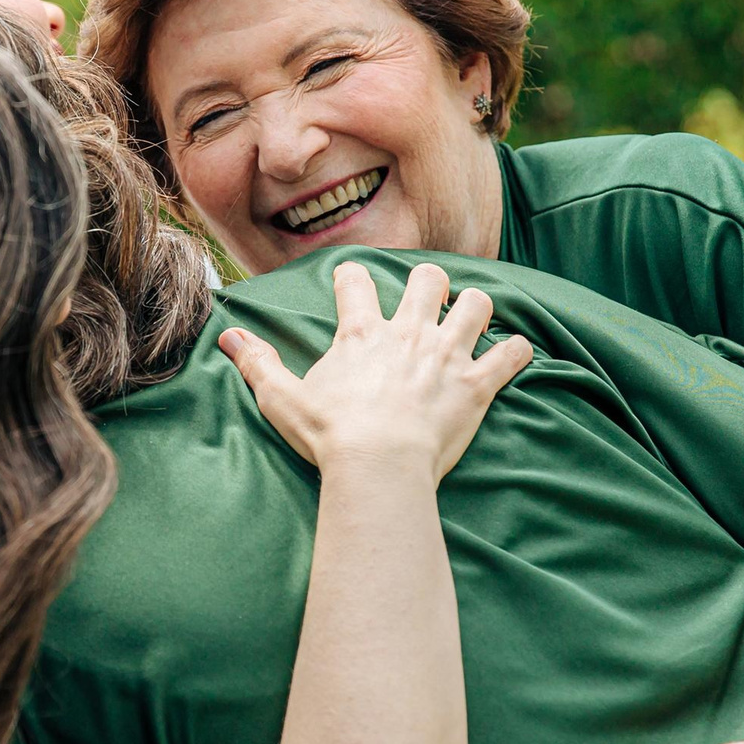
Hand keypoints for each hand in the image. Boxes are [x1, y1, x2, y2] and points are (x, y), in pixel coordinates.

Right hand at [220, 260, 530, 482]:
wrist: (378, 466)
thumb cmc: (328, 435)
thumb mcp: (281, 398)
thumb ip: (256, 363)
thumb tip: (227, 336)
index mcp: (361, 332)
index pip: (356, 280)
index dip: (352, 277)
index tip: (351, 284)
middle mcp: (409, 332)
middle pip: (429, 278)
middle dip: (430, 284)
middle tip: (425, 302)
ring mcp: (447, 355)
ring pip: (477, 304)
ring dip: (476, 309)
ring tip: (470, 321)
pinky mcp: (478, 384)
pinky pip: (513, 353)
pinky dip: (517, 352)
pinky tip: (514, 354)